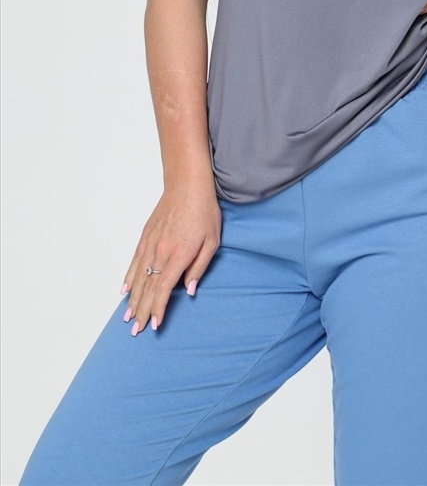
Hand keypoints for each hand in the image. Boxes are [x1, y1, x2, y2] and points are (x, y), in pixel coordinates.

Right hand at [120, 181, 221, 335]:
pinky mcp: (145, 236)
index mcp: (178, 255)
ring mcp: (150, 243)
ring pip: (138, 277)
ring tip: (127, 317)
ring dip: (132, 299)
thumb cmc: (204, 211)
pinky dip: (129, 277)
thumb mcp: (211, 241)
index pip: (163, 289)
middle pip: (147, 288)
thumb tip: (188, 290)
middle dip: (141, 311)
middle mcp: (160, 252)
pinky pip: (135, 261)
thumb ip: (199, 267)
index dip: (157, 309)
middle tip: (136, 330)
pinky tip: (125, 290)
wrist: (187, 185)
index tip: (154, 325)